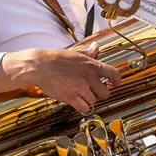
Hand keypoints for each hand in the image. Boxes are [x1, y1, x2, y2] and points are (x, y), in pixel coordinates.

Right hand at [4, 45, 121, 114]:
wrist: (39, 66)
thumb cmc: (55, 58)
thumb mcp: (75, 53)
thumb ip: (88, 53)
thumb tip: (96, 47)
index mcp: (92, 65)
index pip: (113, 74)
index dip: (116, 81)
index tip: (114, 83)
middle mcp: (89, 77)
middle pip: (105, 93)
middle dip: (100, 93)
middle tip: (93, 91)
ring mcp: (81, 88)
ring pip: (94, 101)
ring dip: (89, 100)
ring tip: (82, 95)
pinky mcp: (71, 97)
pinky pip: (85, 108)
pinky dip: (83, 108)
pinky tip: (79, 103)